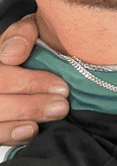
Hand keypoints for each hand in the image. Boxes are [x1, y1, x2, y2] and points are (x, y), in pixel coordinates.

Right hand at [0, 15, 68, 144]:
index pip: (2, 76)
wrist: (41, 58)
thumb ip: (22, 33)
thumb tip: (12, 54)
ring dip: (25, 119)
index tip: (61, 86)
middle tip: (62, 105)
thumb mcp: (31, 30)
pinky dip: (11, 134)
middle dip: (30, 105)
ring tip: (56, 114)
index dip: (28, 83)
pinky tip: (31, 130)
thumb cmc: (34, 43)